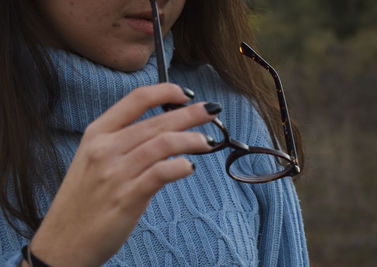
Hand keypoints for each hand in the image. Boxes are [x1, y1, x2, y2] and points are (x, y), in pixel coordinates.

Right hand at [29, 83, 218, 266]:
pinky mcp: (127, 198)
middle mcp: (105, 149)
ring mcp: (115, 173)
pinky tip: (189, 167)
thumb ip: (123, 142)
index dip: (165, 91)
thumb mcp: (93, 160)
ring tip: (208, 142)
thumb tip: (164, 132)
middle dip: (190, 113)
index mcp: (96, 134)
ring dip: (192, 140)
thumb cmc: (83, 199)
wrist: (63, 242)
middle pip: (156, 122)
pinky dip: (180, 167)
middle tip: (212, 111)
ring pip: (163, 144)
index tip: (185, 94)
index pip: (136, 100)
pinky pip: (161, 174)